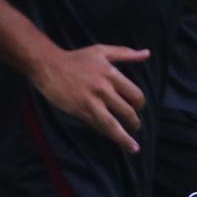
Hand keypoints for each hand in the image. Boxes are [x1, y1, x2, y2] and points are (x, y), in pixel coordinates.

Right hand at [31, 44, 149, 152]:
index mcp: (111, 74)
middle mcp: (103, 89)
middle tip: (136, 126)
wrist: (49, 66)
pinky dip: (106, 133)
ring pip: (112, 125)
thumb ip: (126, 53)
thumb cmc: (77, 58)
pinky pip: (96, 125)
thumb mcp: (103, 51)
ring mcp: (90, 102)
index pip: (135, 94)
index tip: (139, 108)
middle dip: (134, 122)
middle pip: (126, 111)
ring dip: (124, 138)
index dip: (140, 104)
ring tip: (132, 146)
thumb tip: (147, 53)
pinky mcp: (79, 111)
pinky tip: (112, 138)